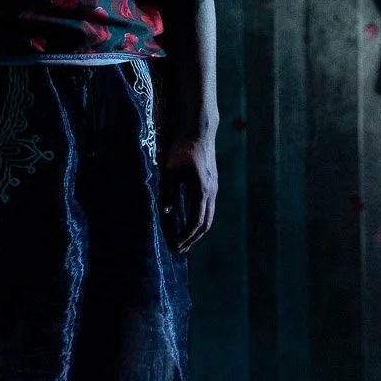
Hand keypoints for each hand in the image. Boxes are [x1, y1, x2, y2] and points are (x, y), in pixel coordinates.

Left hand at [160, 134, 217, 254]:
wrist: (200, 131)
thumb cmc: (182, 149)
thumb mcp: (170, 171)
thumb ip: (168, 192)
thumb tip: (166, 212)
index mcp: (200, 191)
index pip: (195, 222)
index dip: (185, 237)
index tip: (175, 245)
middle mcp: (211, 192)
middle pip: (206, 223)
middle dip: (193, 238)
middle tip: (180, 249)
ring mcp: (214, 187)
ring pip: (209, 216)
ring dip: (198, 230)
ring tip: (186, 239)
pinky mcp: (212, 182)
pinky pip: (209, 207)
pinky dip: (201, 219)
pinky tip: (190, 219)